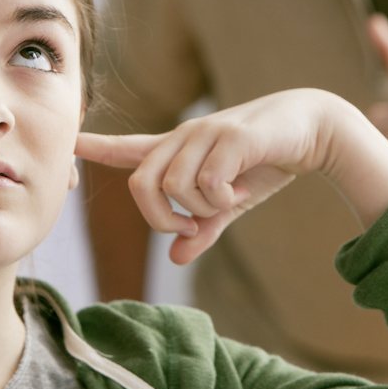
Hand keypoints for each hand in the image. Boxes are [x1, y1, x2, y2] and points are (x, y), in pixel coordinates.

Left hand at [77, 89, 387, 264]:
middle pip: (141, 184)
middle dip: (160, 218)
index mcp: (180, 149)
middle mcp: (185, 137)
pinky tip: (245, 193)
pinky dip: (224, 201)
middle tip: (192, 227)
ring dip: (201, 209)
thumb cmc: (266, 163)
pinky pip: (207, 184)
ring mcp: (205, 134)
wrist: (314, 129)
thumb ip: (202, 228)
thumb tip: (176, 259)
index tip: (72, 144)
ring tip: (232, 203)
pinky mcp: (230, 138)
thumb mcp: (230, 205)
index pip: (131, 148)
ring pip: (173, 187)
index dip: (99, 147)